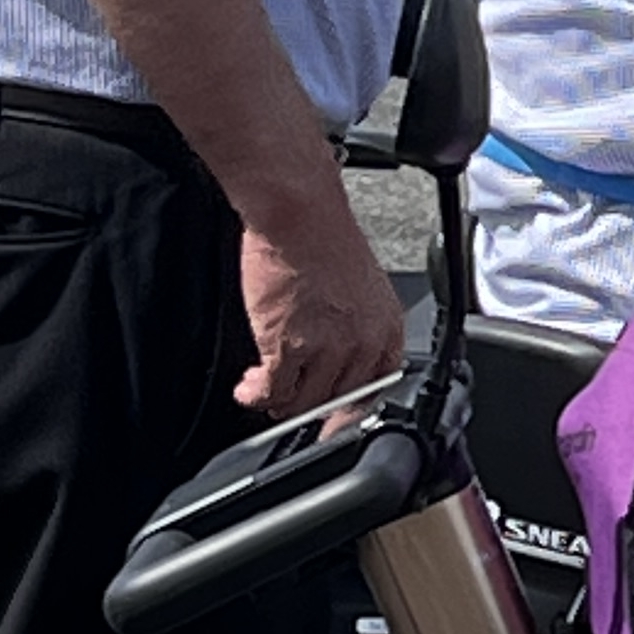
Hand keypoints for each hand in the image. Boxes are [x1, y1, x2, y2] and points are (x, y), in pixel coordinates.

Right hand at [237, 181, 409, 417]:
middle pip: (335, 401)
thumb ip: (354, 325)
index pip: (376, 387)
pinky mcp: (289, 346)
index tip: (333, 420)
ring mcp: (327, 348)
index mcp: (385, 327)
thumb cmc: (322, 237)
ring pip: (302, 402)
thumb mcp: (360, 287)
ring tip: (263, 392)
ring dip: (277, 403)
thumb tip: (334, 355)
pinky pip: (272, 390)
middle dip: (306, 408)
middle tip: (286, 402)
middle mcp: (362, 342)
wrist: (299, 213)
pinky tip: (248, 388)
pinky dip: (255, 394)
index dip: (350, 409)